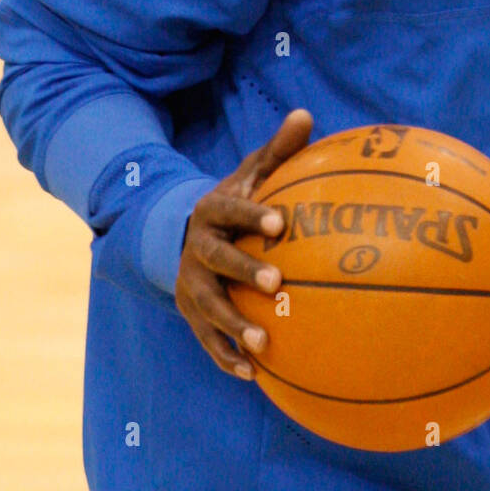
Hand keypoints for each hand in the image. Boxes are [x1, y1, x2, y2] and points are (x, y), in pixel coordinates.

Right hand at [175, 109, 312, 379]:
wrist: (184, 237)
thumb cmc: (235, 204)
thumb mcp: (251, 174)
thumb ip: (278, 150)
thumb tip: (305, 115)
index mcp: (211, 212)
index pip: (230, 211)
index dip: (252, 215)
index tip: (280, 222)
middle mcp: (196, 250)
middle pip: (217, 262)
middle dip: (244, 272)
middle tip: (277, 284)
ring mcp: (192, 286)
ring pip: (210, 308)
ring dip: (235, 327)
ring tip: (265, 343)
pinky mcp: (193, 316)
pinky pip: (208, 341)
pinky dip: (227, 358)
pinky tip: (253, 375)